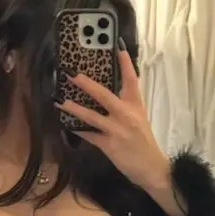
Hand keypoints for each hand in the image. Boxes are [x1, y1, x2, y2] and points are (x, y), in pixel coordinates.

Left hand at [56, 47, 170, 193]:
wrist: (152, 167)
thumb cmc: (143, 142)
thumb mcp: (139, 119)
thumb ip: (125, 106)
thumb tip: (106, 94)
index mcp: (136, 106)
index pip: (132, 80)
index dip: (125, 64)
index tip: (118, 48)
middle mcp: (127, 115)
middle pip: (105, 95)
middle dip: (88, 85)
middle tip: (74, 75)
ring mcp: (117, 130)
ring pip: (93, 116)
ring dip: (76, 109)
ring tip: (62, 101)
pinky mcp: (109, 145)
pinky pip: (90, 135)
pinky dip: (78, 129)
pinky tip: (67, 124)